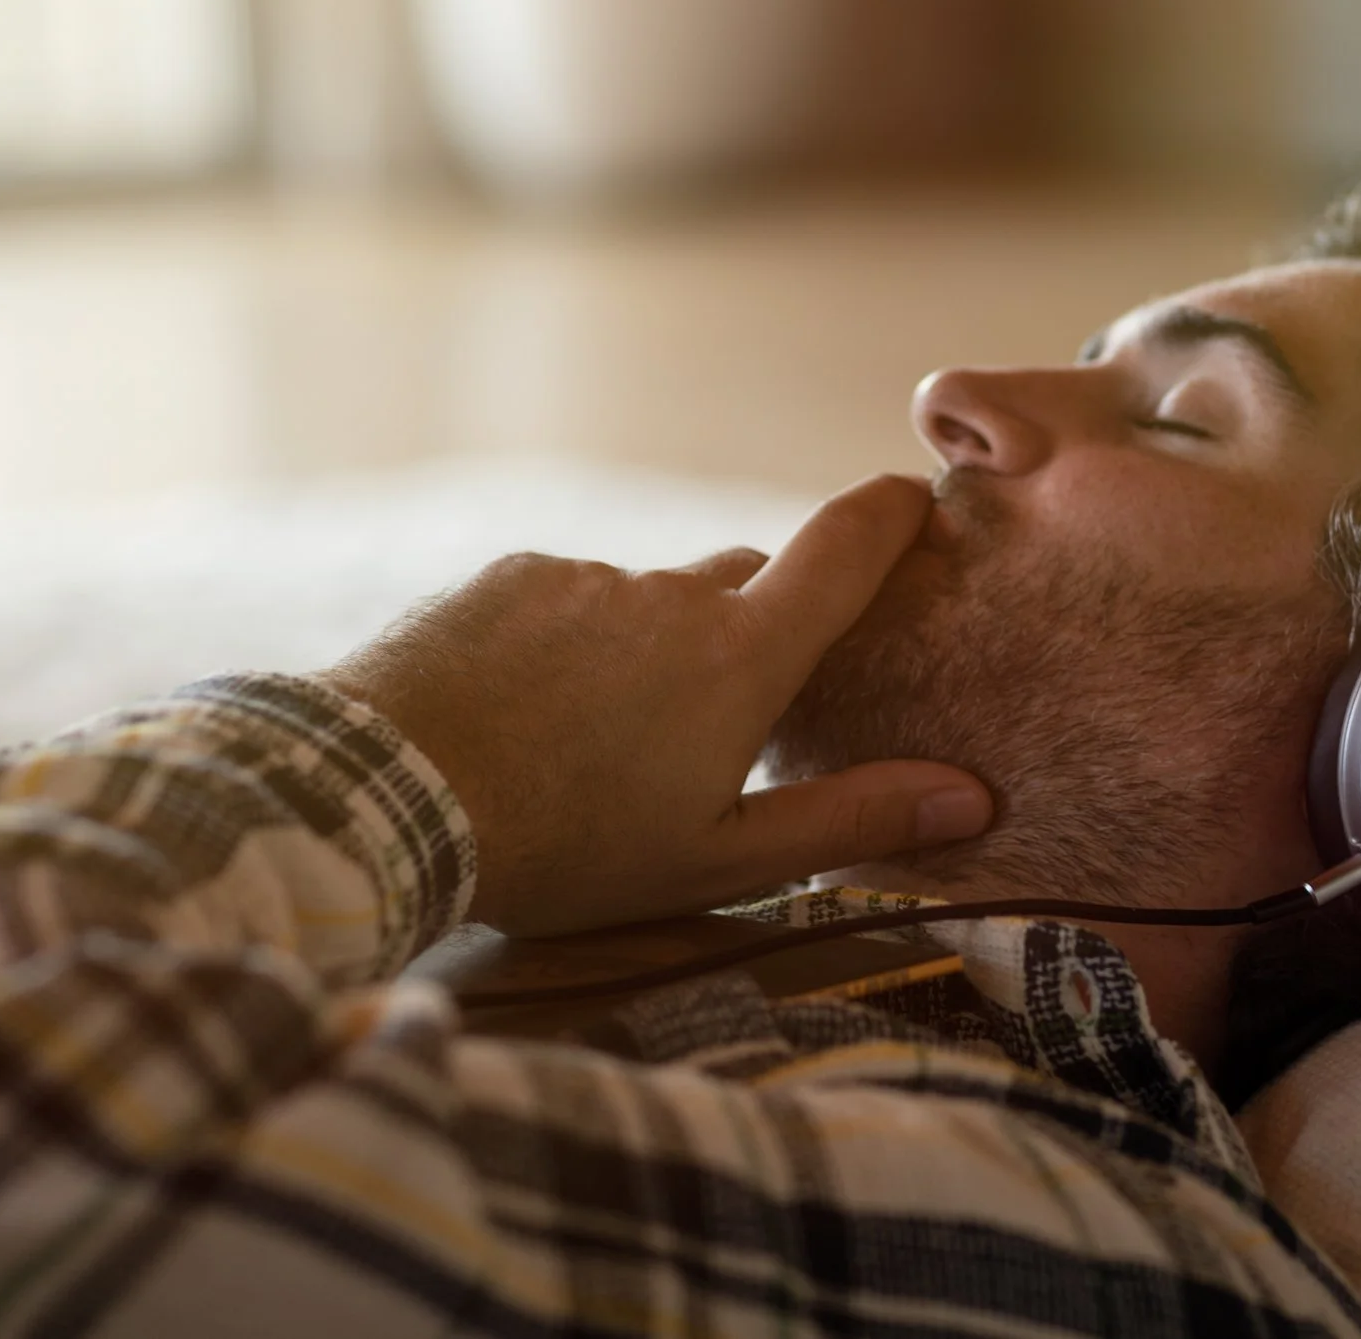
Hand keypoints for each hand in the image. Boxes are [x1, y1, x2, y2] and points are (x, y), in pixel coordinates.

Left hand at [318, 474, 991, 935]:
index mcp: (741, 656)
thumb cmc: (565, 847)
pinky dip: (566, 649)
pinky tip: (523, 719)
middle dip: (755, 629)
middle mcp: (671, 592)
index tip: (916, 499)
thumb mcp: (717, 860)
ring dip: (645, 653)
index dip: (890, 514)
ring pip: (645, 604)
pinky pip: (564, 603)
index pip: (843, 546)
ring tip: (594, 748)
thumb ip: (848, 823)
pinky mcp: (508, 578)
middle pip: (745, 584)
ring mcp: (584, 576)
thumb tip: (973, 797)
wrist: (388, 794)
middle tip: (726, 717)